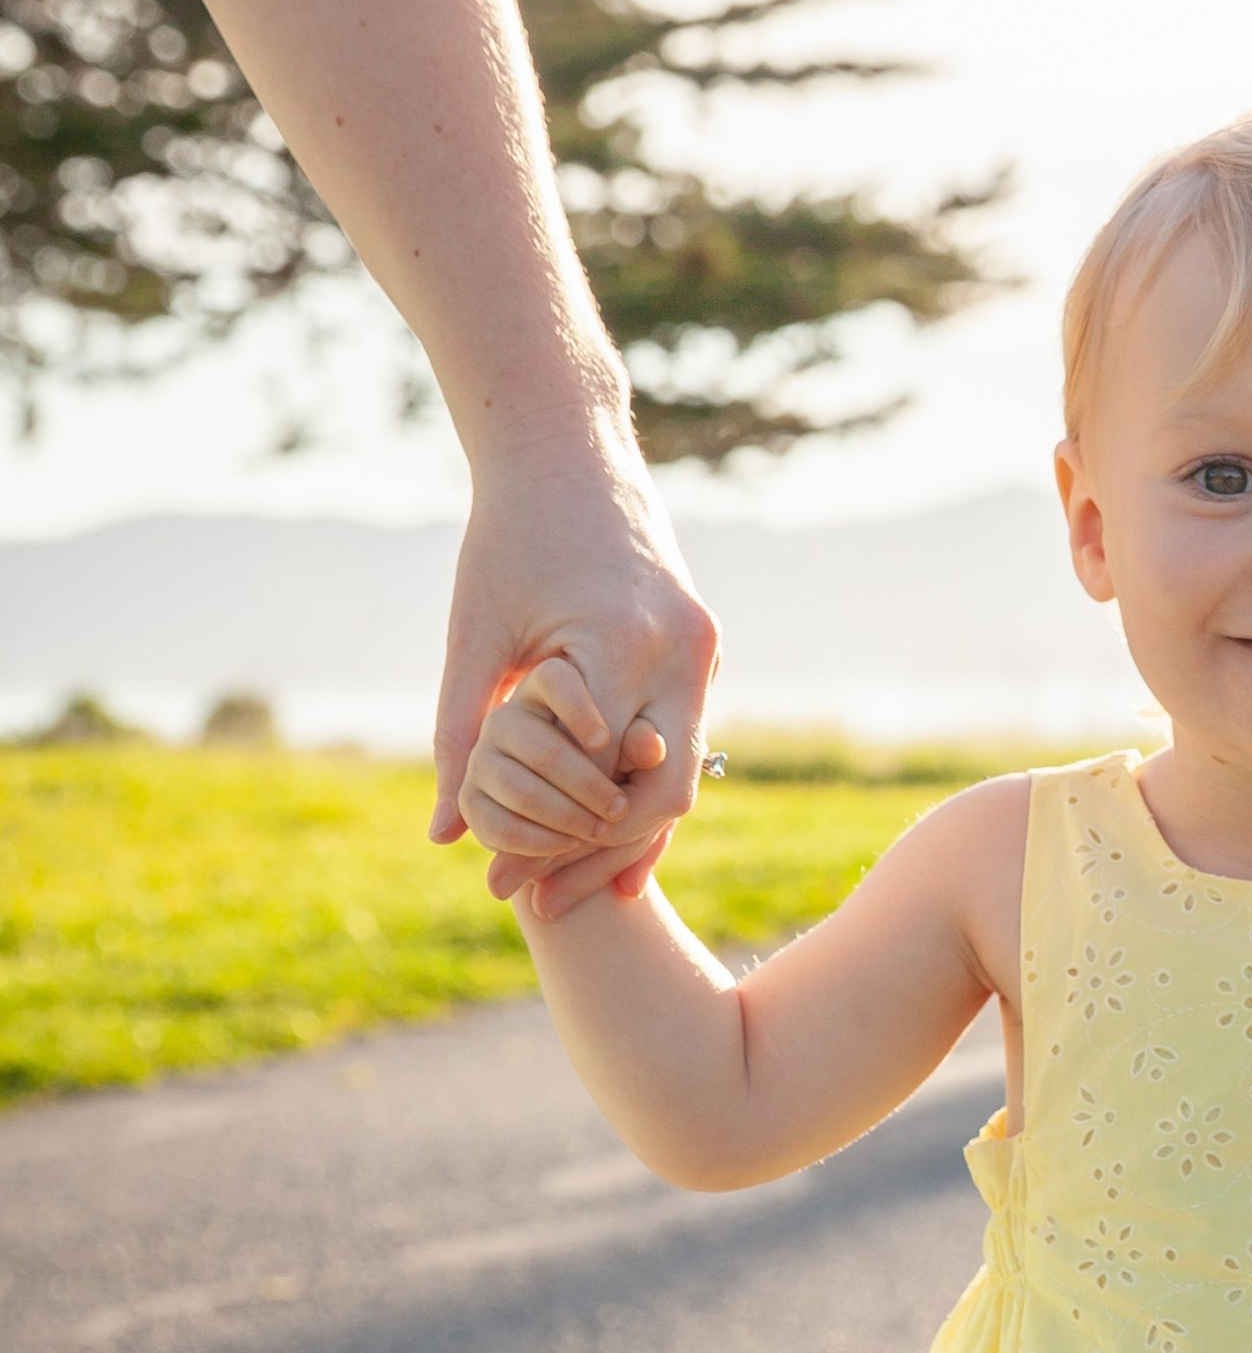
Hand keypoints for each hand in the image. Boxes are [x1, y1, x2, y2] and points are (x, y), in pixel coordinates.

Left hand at [431, 428, 719, 911]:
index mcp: (622, 644)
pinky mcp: (704, 645)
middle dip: (600, 858)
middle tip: (544, 903)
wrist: (568, 450)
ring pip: (681, 774)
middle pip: (660, 796)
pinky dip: (644, 784)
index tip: (506, 882)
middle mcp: (682, 650)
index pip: (599, 780)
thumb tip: (445, 836)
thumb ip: (461, 739)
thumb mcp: (475, 640)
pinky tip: (609, 835)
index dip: (552, 843)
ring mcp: (704, 648)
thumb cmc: (506, 536)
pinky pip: (684, 736)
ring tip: (576, 885)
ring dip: (628, 831)